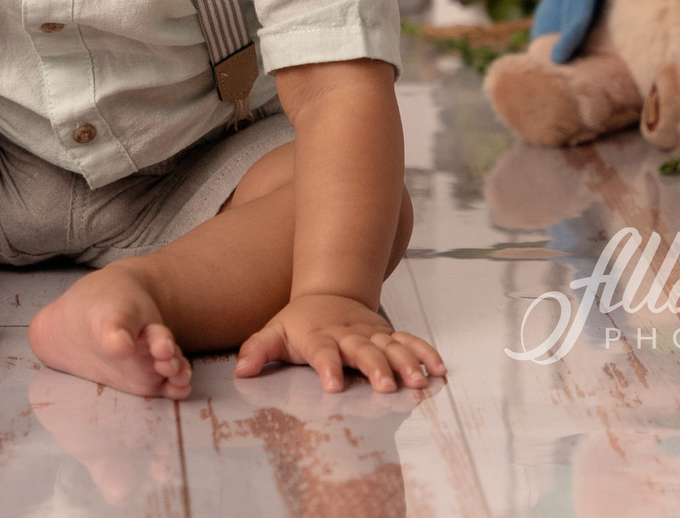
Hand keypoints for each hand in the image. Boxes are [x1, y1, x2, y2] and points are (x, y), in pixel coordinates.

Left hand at [234, 292, 443, 392]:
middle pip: (362, 351)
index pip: (322, 352)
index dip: (327, 366)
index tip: (332, 385)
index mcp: (318, 336)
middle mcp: (348, 335)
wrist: (328, 294)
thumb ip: (257, 351)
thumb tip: (241, 371)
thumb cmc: (299, 323)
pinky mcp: (388, 335)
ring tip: (418, 382)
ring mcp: (371, 335)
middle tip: (385, 386)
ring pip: (391, 347)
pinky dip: (425, 353)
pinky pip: (410, 342)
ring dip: (405, 363)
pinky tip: (439, 369)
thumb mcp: (274, 333)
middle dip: (375, 367)